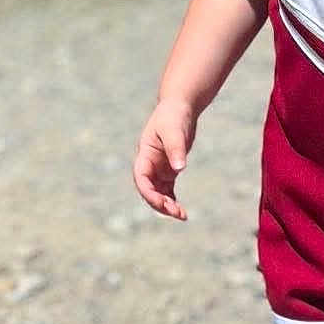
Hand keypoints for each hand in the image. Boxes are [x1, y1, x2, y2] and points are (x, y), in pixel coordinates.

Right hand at [132, 98, 196, 220]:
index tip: (163, 203)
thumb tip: (179, 169)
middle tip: (177, 213)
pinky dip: (173, 200)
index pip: (141, 178)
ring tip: (182, 215)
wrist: (179, 108)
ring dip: (167, 206)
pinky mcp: (168, 170)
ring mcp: (158, 169)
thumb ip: (176, 149)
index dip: (149, 193)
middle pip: (149, 190)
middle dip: (160, 204)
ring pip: (158, 193)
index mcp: (145, 155)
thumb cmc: (174, 117)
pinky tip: (181, 211)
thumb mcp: (174, 131)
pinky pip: (167, 190)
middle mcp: (149, 165)